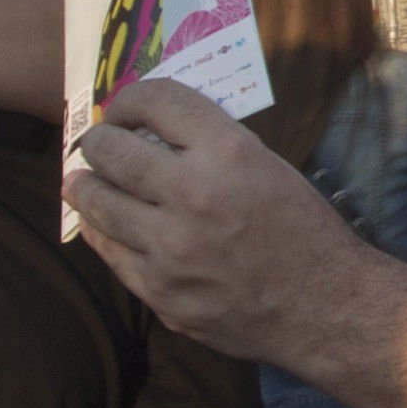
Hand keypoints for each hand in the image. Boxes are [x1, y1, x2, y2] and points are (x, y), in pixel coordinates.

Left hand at [71, 78, 375, 368]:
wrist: (324, 308)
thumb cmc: (302, 229)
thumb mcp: (266, 166)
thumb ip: (209, 144)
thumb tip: (150, 129)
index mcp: (228, 153)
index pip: (155, 101)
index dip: (129, 98)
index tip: (123, 109)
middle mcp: (193, 195)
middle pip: (109, 150)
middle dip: (97, 141)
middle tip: (98, 144)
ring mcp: (171, 249)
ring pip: (96, 203)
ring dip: (84, 185)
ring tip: (82, 180)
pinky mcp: (160, 292)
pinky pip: (109, 251)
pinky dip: (102, 231)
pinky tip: (102, 223)